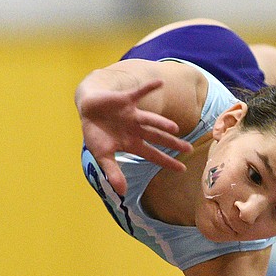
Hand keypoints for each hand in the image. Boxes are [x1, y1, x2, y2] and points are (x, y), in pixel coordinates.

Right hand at [79, 78, 189, 195]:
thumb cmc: (95, 133)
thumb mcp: (102, 155)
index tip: (182, 169)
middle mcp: (136, 129)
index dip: (167, 162)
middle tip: (189, 149)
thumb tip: (122, 192)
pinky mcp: (125, 100)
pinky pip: (139, 92)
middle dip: (172, 144)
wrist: (87, 109)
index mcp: (132, 143)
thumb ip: (113, 172)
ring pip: (150, 119)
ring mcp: (132, 115)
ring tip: (175, 128)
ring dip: (161, 123)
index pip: (153, 154)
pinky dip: (148, 87)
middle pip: (157, 137)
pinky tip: (160, 83)